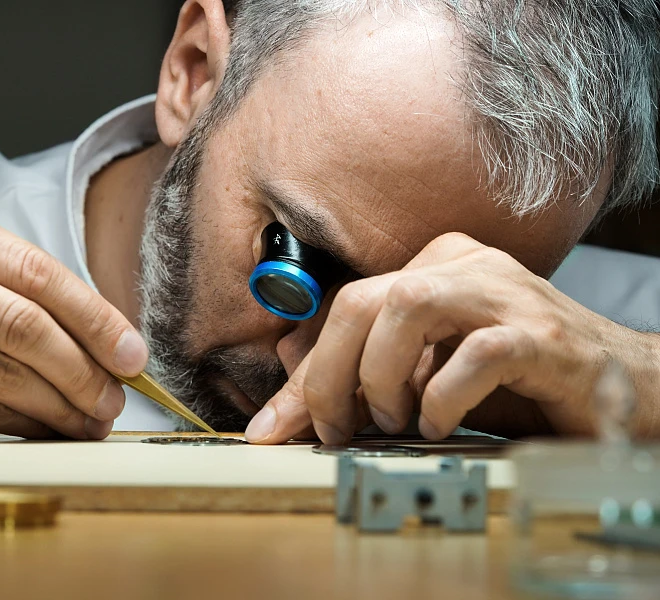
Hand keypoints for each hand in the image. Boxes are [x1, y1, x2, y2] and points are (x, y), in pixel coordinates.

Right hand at [0, 189, 148, 438]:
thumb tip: (96, 334)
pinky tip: (48, 427)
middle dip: (85, 365)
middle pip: (23, 320)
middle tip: (116, 394)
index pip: (34, 269)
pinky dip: (21, 420)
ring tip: (91, 417)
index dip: (93, 315)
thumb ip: (1, 283)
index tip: (130, 349)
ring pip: (2, 368)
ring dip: (59, 402)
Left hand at [246, 232, 658, 442]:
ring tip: (395, 420)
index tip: (277, 426)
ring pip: (407, 305)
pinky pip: (475, 352)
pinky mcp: (544, 337)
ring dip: (382, 375)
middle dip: (329, 374)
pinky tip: (440, 423)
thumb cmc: (519, 380)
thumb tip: (288, 373)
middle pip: (363, 299)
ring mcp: (507, 296)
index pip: (346, 304)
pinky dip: (443, 397)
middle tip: (334, 429)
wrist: (623, 389)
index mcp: (435, 267)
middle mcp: (467, 268)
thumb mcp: (426, 373)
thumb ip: (364, 366)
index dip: (306, 370)